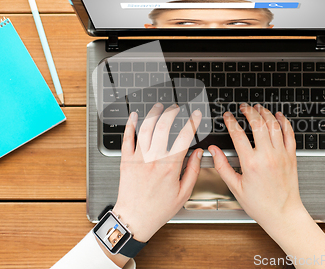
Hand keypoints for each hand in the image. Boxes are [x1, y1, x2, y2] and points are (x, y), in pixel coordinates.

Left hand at [112, 103, 203, 242]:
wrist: (134, 218)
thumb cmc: (158, 209)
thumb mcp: (183, 193)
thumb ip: (193, 170)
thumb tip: (199, 153)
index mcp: (170, 166)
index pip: (185, 137)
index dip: (193, 122)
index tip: (197, 115)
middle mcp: (153, 159)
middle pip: (163, 126)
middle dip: (172, 112)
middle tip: (177, 108)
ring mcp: (138, 158)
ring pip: (145, 128)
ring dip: (153, 113)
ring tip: (159, 106)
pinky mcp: (126, 160)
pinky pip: (127, 138)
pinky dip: (130, 124)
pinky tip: (134, 116)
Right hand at [209, 103, 305, 229]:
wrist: (283, 214)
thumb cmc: (260, 204)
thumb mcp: (235, 187)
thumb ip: (222, 166)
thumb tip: (213, 151)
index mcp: (251, 163)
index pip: (238, 134)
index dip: (230, 121)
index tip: (227, 116)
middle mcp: (267, 156)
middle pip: (257, 124)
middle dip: (248, 111)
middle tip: (243, 108)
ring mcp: (281, 155)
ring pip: (274, 125)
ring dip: (265, 113)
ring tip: (258, 108)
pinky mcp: (291, 156)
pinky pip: (289, 133)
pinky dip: (283, 122)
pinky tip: (278, 116)